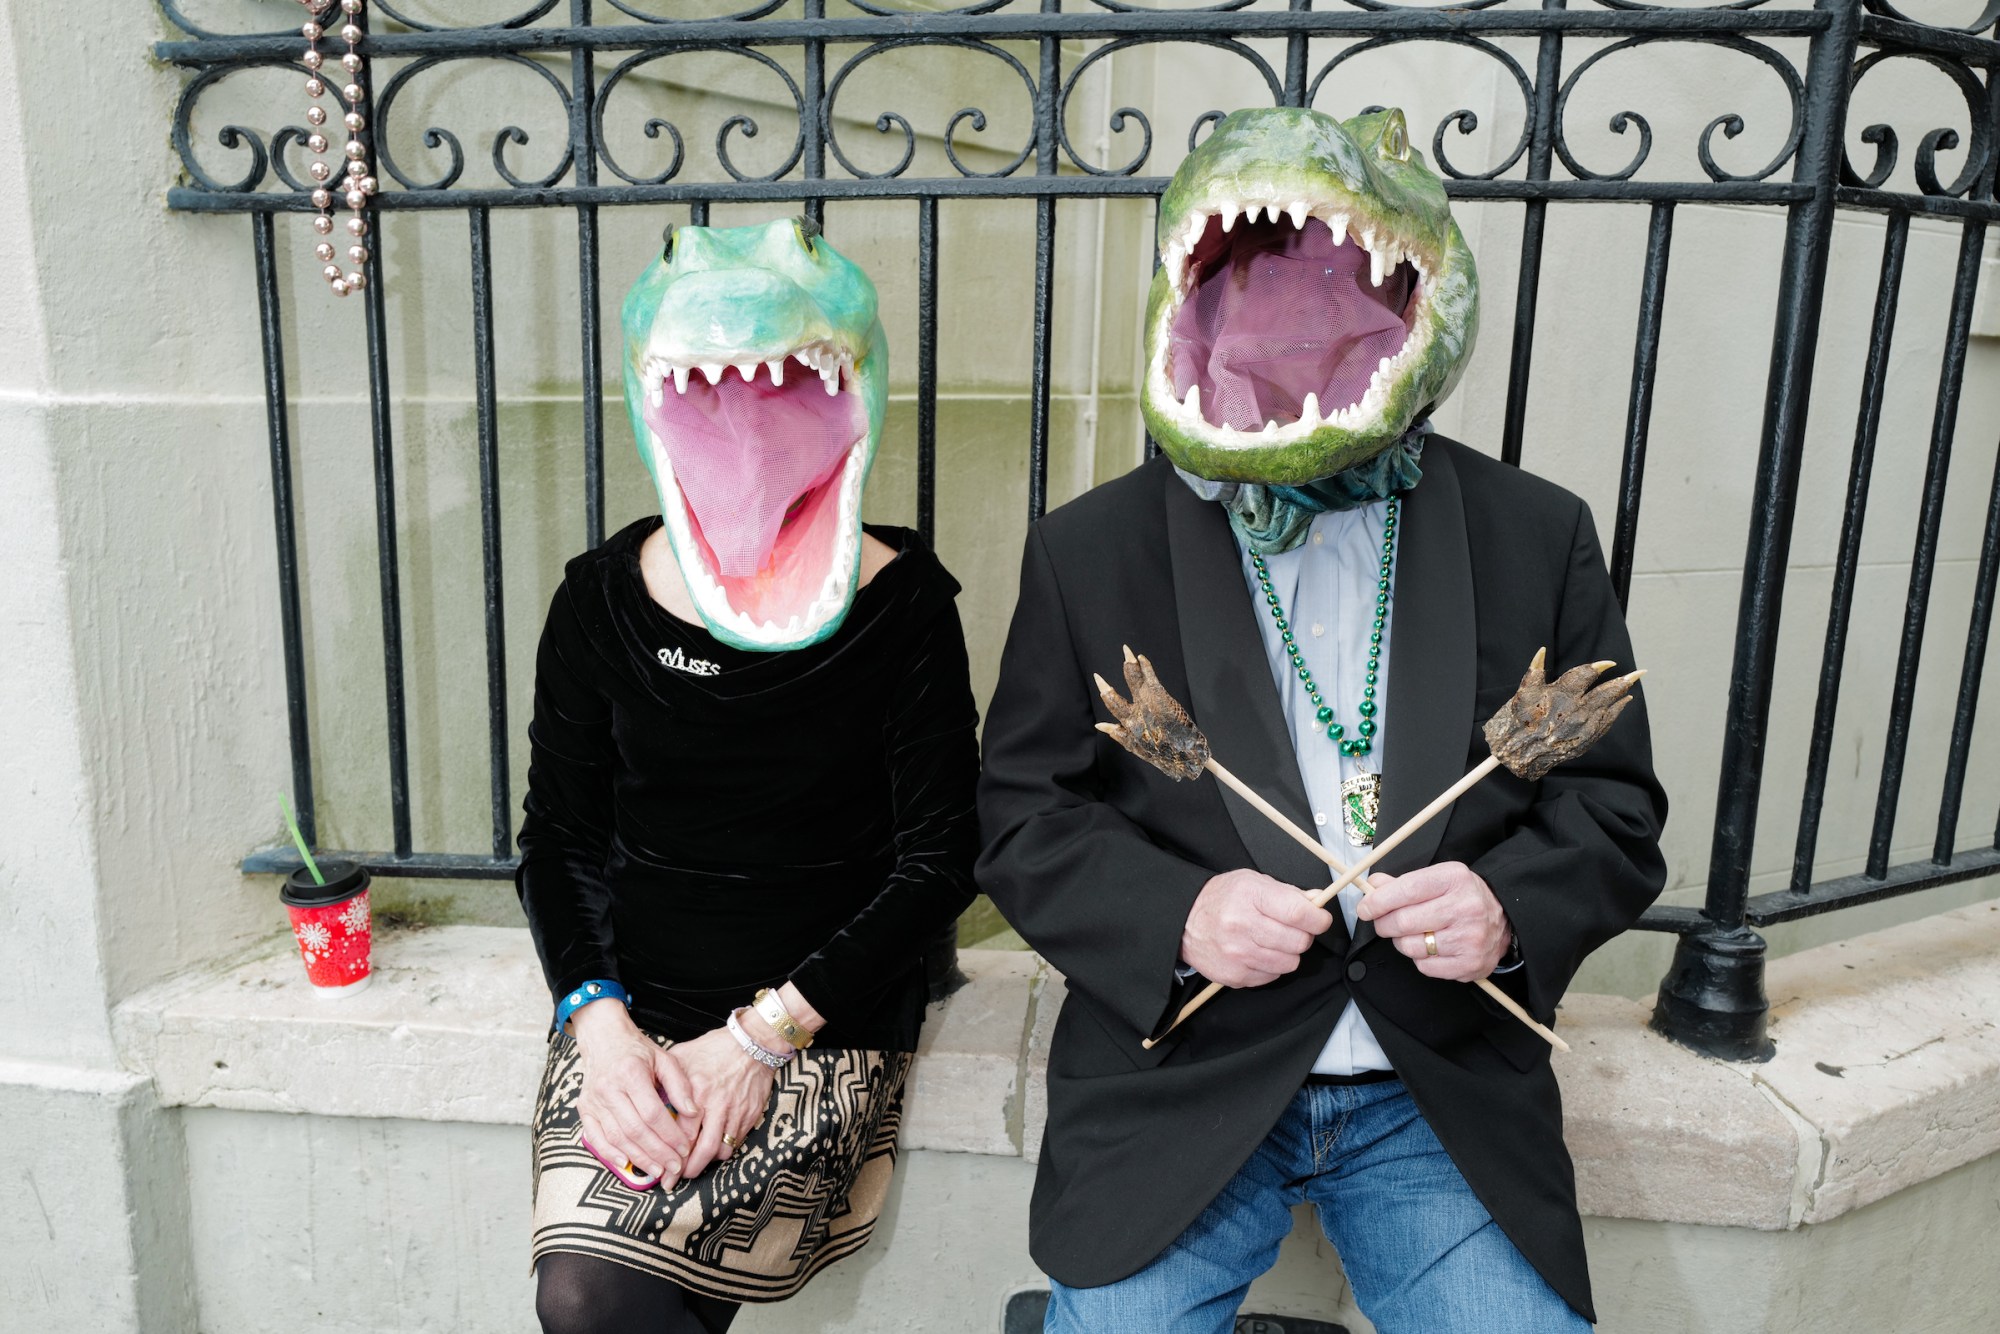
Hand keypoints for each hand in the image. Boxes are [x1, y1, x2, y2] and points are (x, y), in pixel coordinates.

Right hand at [571, 999, 699, 1184]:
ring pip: (617, 1137)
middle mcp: (609, 1088)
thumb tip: (692, 1112)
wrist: (603, 1039)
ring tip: (658, 1171)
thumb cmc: (638, 1050)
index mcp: (631, 1073)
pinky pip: (595, 1137)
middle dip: (658, 1153)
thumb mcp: (664, 1059)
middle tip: (675, 1167)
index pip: (652, 1113)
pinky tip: (626, 1164)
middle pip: (635, 1130)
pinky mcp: (584, 1109)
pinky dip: (610, 1154)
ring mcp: (593, 1100)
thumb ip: (679, 1085)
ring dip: (638, 1158)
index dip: (670, 1135)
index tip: (685, 1148)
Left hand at [671, 1022, 783, 1178]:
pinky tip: (711, 1153)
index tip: (659, 1168)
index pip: (679, 1132)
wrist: (751, 1044)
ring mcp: (734, 1112)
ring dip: (704, 1164)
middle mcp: (715, 1105)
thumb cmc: (713, 1049)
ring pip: (719, 1151)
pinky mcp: (748, 1116)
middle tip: (674, 1180)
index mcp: (695, 1092)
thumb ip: (665, 1080)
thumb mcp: (681, 1057)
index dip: (668, 1154)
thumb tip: (646, 1099)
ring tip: (692, 1169)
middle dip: (685, 1170)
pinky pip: (734, 1143)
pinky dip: (722, 1151)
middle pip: (700, 1149)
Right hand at [1181, 869, 1335, 988]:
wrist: (1184, 921)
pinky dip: (1270, 966)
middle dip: (1303, 936)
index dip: (1318, 919)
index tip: (1320, 919)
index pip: (1298, 913)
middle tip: (1292, 929)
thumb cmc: (1221, 899)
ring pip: (1289, 963)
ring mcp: (1237, 954)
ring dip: (1287, 953)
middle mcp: (1242, 925)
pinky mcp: (1234, 975)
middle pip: (1298, 942)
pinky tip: (1256, 952)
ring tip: (1271, 941)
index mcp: (1250, 896)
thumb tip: (1317, 901)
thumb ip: (1288, 893)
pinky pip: (1272, 976)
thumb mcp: (1253, 882)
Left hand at [1354, 862, 1511, 980]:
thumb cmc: (1464, 897)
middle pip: (1404, 921)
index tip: (1364, 908)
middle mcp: (1465, 908)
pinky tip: (1432, 947)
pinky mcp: (1469, 964)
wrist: (1505, 918)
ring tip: (1414, 934)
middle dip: (1384, 924)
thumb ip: (1403, 883)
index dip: (1378, 901)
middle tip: (1383, 923)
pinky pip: (1425, 967)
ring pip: (1411, 947)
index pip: (1407, 890)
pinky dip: (1420, 959)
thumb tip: (1373, 886)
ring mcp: (1469, 938)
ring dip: (1402, 942)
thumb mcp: (1439, 879)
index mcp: (1454, 879)